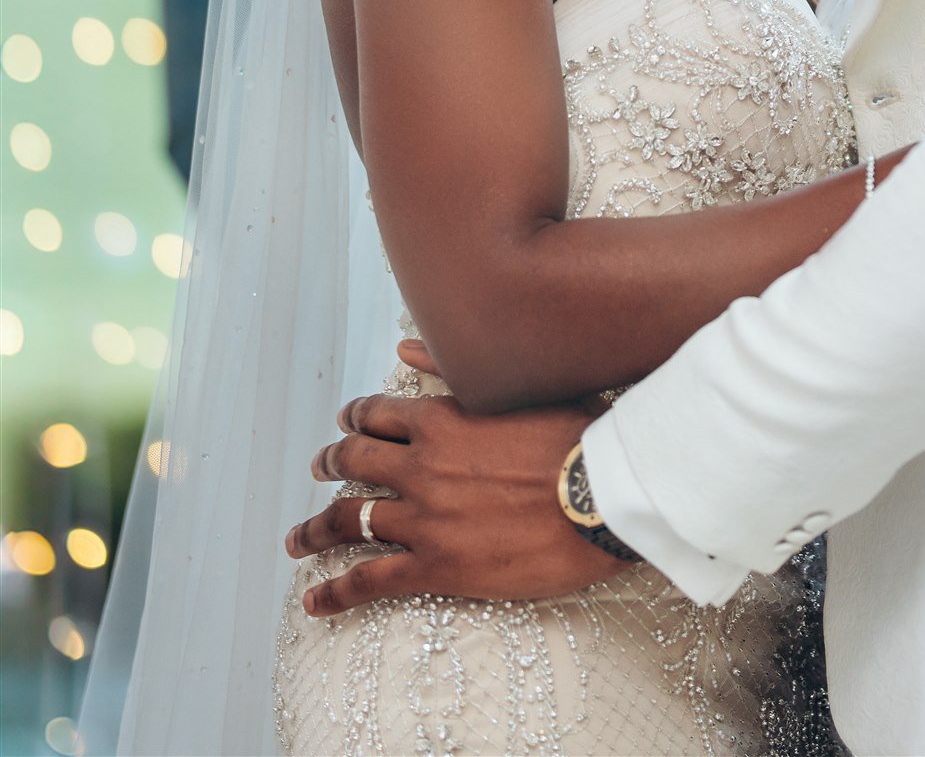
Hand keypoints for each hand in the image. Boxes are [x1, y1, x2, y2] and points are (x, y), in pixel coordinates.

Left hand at [285, 343, 628, 617]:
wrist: (601, 496)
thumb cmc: (574, 438)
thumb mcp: (516, 388)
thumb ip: (451, 367)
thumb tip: (404, 346)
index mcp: (441, 420)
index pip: (377, 415)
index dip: (355, 420)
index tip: (347, 425)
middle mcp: (421, 467)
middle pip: (354, 463)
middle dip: (331, 464)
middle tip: (321, 469)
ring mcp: (423, 519)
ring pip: (349, 521)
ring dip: (315, 530)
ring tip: (297, 539)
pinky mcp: (435, 567)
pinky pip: (368, 581)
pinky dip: (334, 592)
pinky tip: (313, 602)